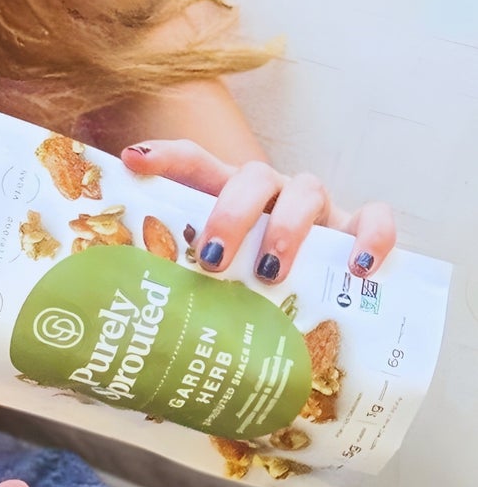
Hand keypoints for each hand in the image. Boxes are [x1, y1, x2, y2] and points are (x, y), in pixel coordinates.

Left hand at [120, 140, 394, 285]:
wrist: (305, 287)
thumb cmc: (241, 277)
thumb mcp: (204, 272)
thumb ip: (169, 278)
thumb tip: (114, 330)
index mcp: (223, 191)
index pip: (192, 160)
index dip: (165, 155)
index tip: (134, 161)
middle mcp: (269, 190)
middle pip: (252, 177)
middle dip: (231, 214)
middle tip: (212, 258)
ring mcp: (315, 206)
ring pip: (307, 191)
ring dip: (288, 229)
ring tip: (271, 273)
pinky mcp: (354, 229)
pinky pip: (373, 219)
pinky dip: (370, 238)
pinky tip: (357, 269)